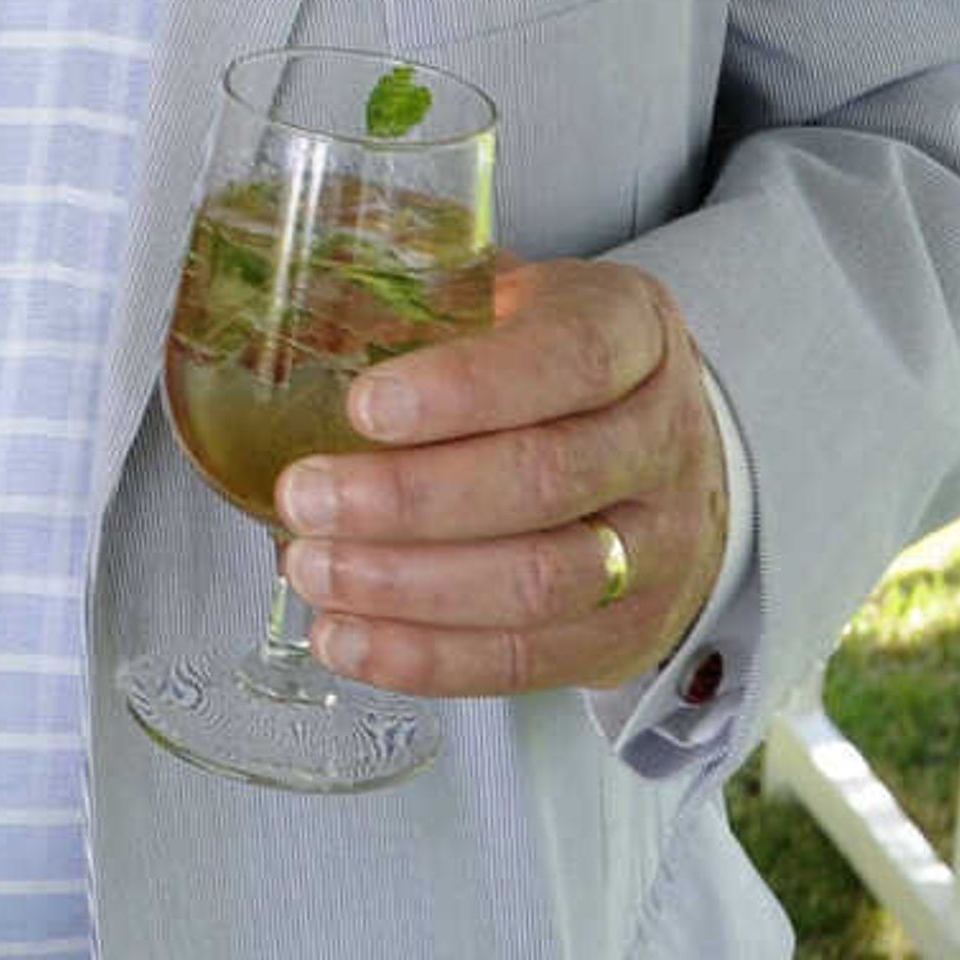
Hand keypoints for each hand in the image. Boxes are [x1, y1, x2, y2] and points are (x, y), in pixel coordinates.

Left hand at [271, 254, 729, 696]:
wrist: (661, 454)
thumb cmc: (553, 365)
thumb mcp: (513, 299)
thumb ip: (428, 300)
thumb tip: (298, 314)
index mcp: (631, 334)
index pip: (565, 359)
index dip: (463, 387)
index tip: (364, 405)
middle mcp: (660, 441)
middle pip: (543, 480)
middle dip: (408, 499)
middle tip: (304, 497)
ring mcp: (657, 548)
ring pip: (539, 583)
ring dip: (407, 585)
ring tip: (313, 569)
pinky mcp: (627, 633)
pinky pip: (528, 659)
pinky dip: (427, 658)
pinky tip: (348, 638)